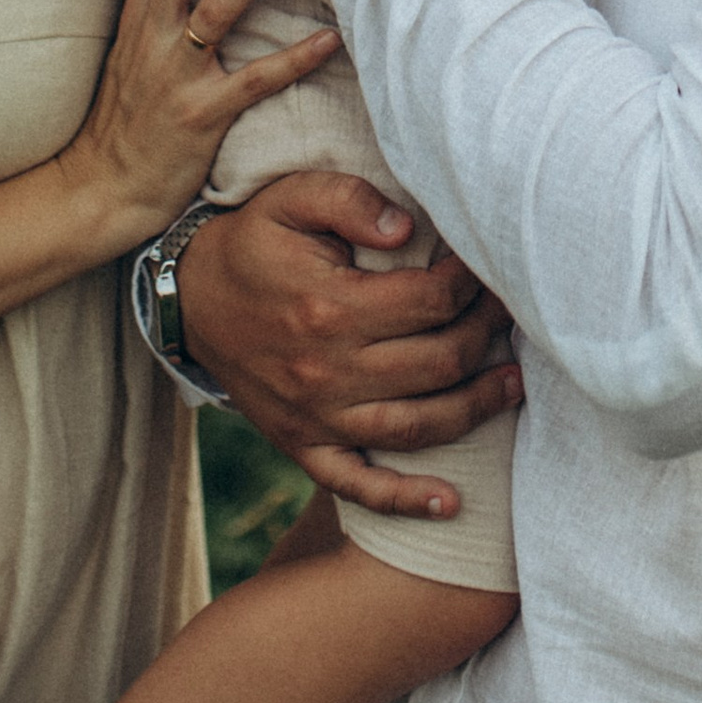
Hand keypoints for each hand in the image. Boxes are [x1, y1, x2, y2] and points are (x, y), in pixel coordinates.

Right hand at [50, 0, 337, 251]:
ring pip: (215, 8)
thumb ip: (156, 9)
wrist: (99, 190)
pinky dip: (292, 58)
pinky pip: (252, 82)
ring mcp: (175, 77)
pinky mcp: (201, 118)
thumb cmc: (124, 121)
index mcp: (135, 18)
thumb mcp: (130, 54)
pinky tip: (328, 39)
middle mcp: (151, 38)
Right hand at [176, 173, 520, 518]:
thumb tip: (407, 228)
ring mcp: (315, 418)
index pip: (431, 302)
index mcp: (329, 308)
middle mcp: (326, 372)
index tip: (486, 266)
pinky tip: (451, 504)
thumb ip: (349, 200)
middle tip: (510, 313)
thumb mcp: (290, 198)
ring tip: (514, 384)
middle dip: (485, 335)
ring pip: (415, 427)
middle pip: (437, 364)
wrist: (188, 299)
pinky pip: (357, 486)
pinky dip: (405, 501)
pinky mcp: (302, 446)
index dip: (470, 284)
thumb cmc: (252, 242)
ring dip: (474, 409)